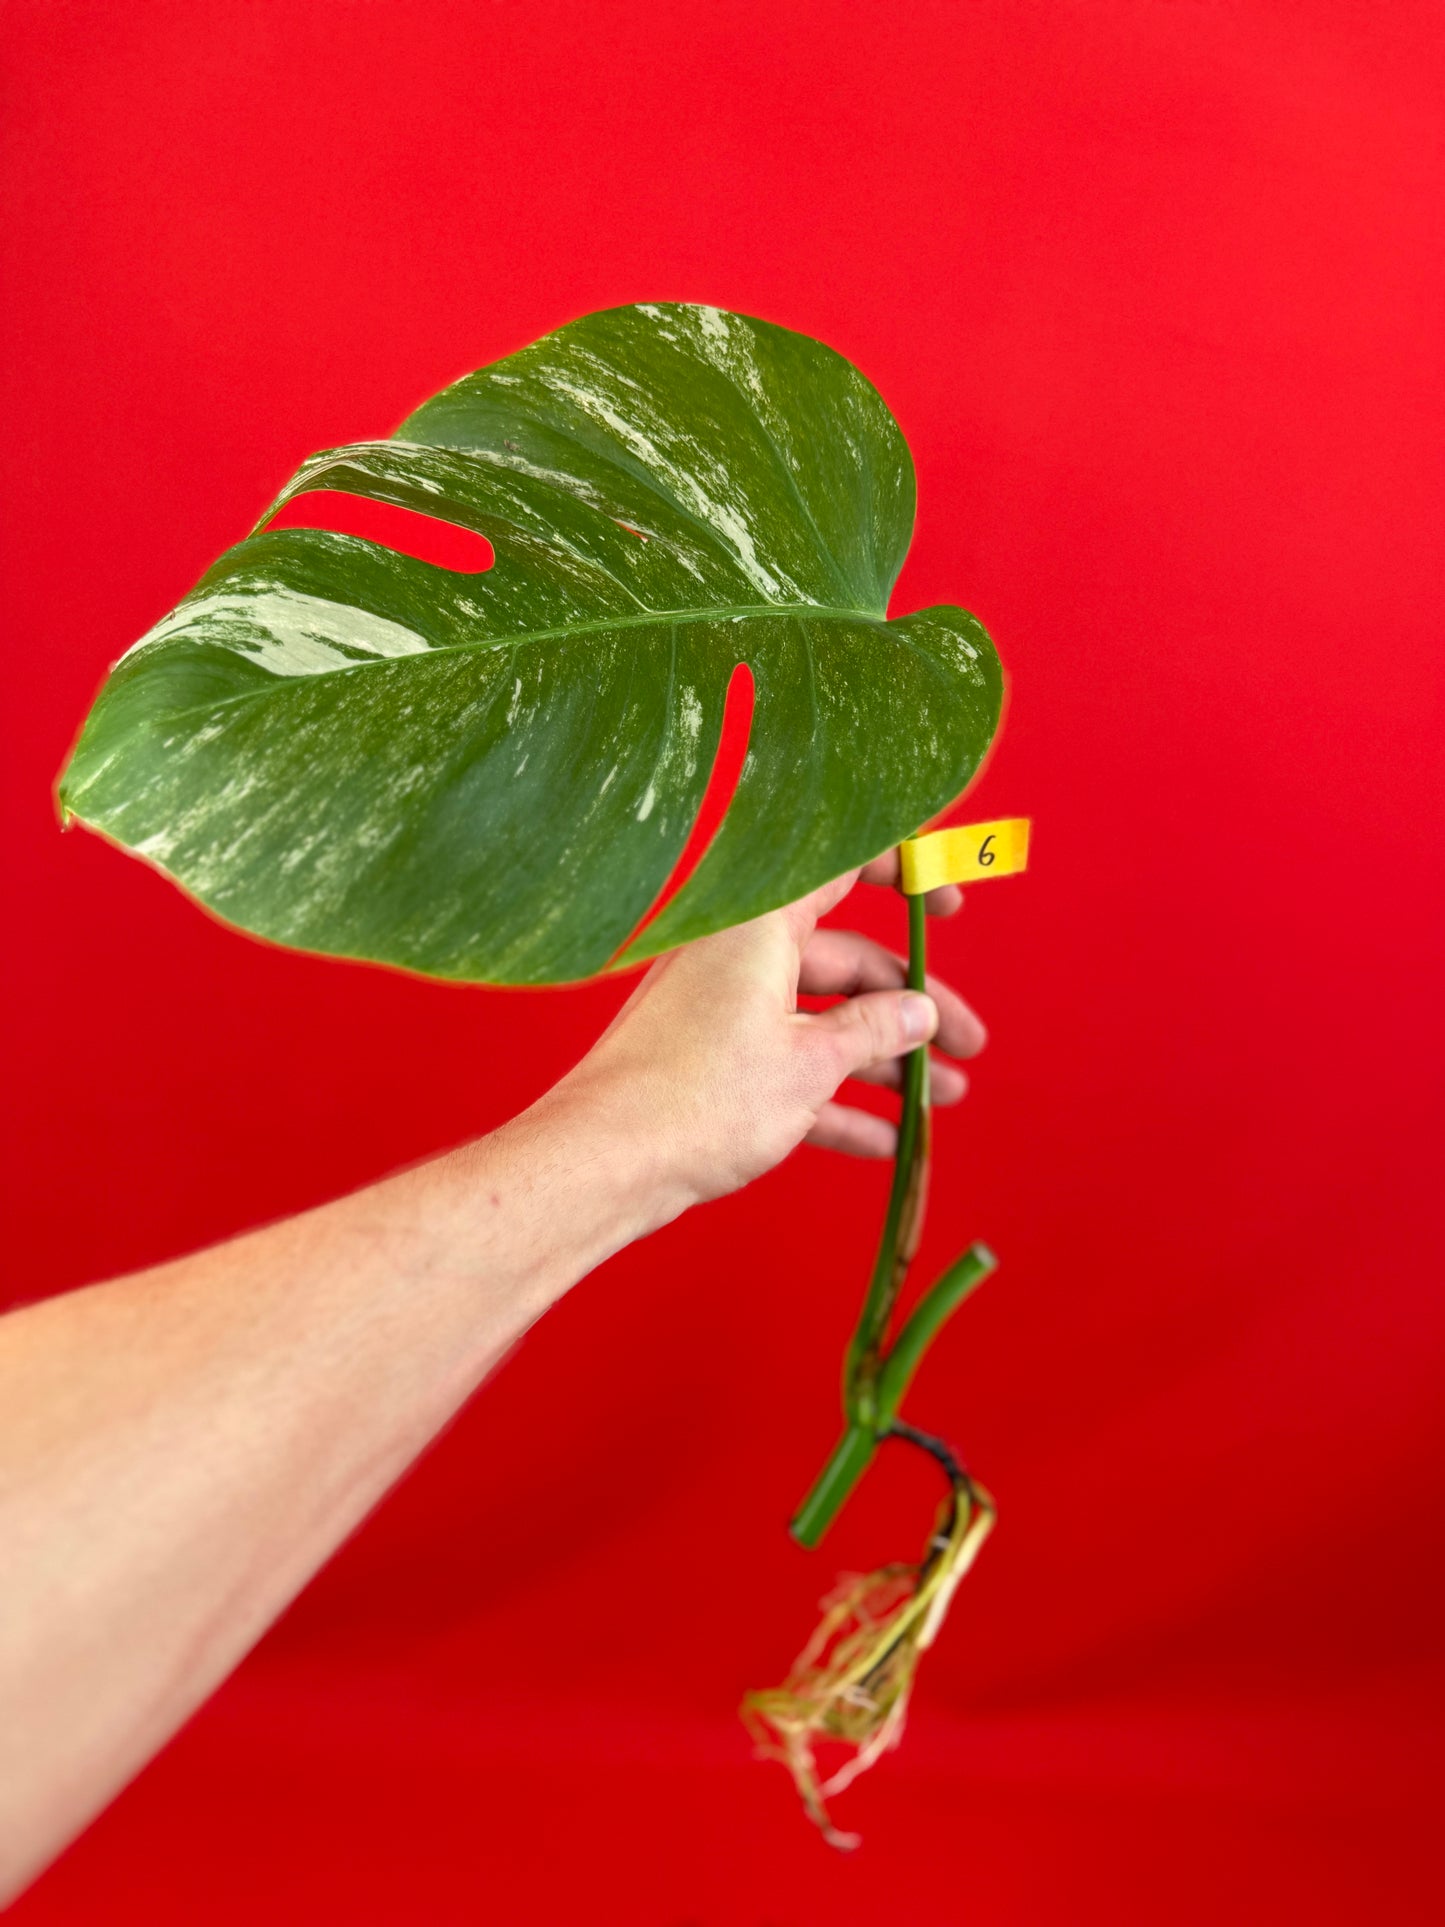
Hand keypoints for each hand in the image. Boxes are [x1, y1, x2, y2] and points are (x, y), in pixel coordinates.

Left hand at [547, 857, 986, 1217]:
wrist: (603, 1165)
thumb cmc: (699, 1099)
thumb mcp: (808, 1063)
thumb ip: (873, 1031)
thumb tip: (919, 1013)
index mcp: (758, 926)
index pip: (839, 871)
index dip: (902, 876)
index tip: (951, 905)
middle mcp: (739, 958)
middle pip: (845, 964)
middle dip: (912, 1009)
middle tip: (971, 1046)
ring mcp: (722, 1012)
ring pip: (821, 1023)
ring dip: (884, 1062)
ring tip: (945, 1100)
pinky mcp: (712, 1066)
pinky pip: (787, 1070)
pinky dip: (833, 1100)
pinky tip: (885, 1142)